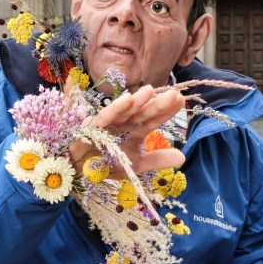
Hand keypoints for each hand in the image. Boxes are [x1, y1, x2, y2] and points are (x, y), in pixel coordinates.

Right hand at [66, 82, 185, 176]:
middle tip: (173, 94)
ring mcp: (110, 123)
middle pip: (143, 112)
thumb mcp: (136, 165)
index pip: (154, 119)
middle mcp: (124, 123)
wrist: (80, 172)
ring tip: (150, 91)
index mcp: (135, 130)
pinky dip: (116, 108)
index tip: (180, 100)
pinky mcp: (94, 126)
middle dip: (157, 103)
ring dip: (137, 101)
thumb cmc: (108, 164)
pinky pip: (106, 116)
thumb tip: (182, 157)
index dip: (166, 111)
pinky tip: (127, 100)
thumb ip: (157, 160)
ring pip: (125, 110)